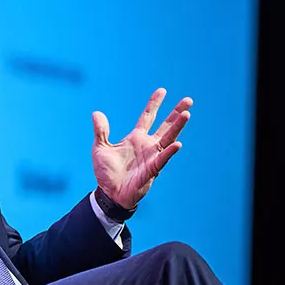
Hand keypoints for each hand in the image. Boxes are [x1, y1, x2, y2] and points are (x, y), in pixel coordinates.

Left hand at [92, 88, 191, 210]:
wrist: (109, 194)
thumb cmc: (106, 173)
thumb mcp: (100, 148)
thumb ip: (101, 131)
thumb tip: (96, 113)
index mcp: (135, 138)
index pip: (147, 117)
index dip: (154, 104)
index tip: (162, 90)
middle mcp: (147, 145)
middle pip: (165, 126)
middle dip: (176, 113)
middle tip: (188, 100)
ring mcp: (151, 157)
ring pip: (168, 139)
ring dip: (177, 127)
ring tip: (187, 114)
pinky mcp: (152, 170)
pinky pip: (162, 159)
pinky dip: (169, 152)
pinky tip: (177, 144)